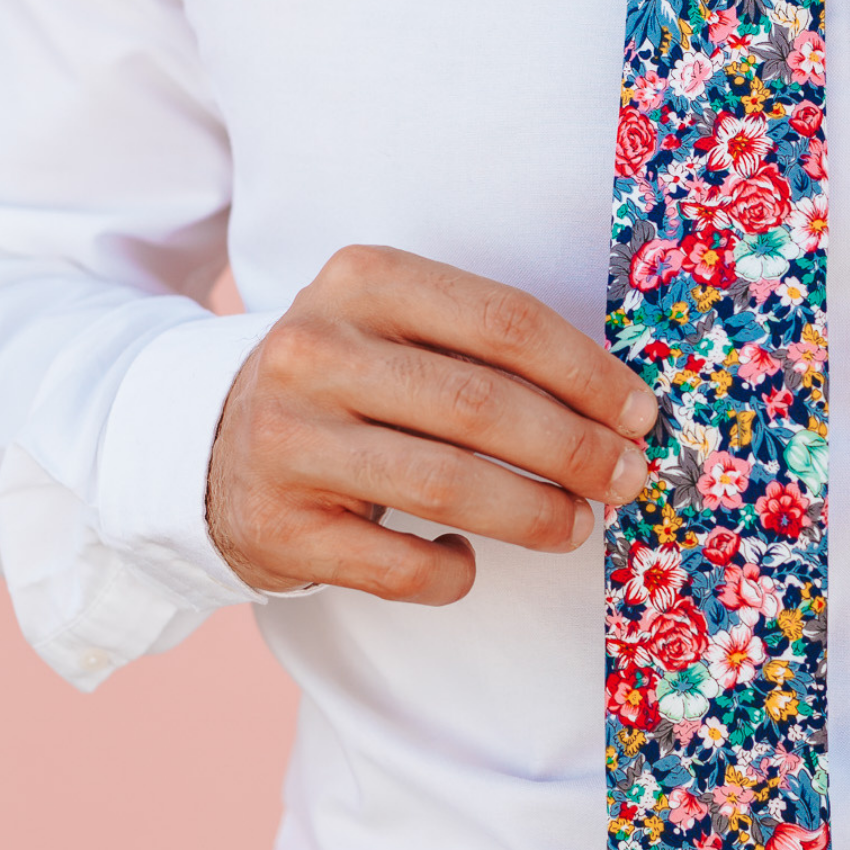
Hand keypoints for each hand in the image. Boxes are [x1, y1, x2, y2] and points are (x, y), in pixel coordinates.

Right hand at [207, 245, 656, 601]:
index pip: (504, 322)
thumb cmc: (349, 382)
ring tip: (577, 525)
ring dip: (535, 514)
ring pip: (446, 484)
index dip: (588, 374)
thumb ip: (488, 351)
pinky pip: (397, 565)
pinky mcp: (277, 525)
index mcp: (364, 280)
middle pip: (481, 405)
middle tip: (627, 478)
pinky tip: (469, 557)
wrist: (210, 442)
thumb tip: (618, 412)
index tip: (639, 415)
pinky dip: (454, 569)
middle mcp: (315, 349)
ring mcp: (287, 439)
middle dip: (575, 450)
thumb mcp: (398, 328)